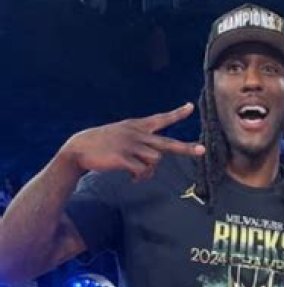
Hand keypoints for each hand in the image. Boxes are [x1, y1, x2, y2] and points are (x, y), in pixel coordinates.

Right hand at [60, 103, 204, 181]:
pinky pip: (142, 171)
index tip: (190, 107)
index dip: (176, 114)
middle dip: (185, 148)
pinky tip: (132, 178)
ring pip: (155, 161)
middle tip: (202, 150)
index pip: (160, 118)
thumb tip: (154, 162)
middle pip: (167, 143)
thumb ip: (139, 144)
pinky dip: (140, 178)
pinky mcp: (124, 158)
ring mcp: (131, 146)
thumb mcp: (122, 136)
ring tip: (138, 174)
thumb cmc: (102, 144)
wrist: (79, 149)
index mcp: (136, 126)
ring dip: (149, 172)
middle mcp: (137, 134)